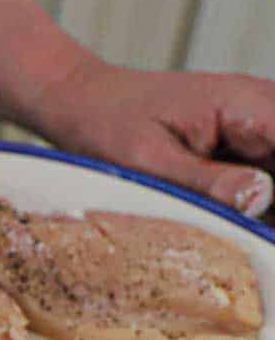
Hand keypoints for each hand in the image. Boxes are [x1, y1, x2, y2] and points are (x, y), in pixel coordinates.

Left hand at [29, 57, 274, 218]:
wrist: (83, 103)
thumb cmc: (108, 126)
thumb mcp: (150, 161)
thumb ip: (207, 181)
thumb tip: (261, 198)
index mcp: (244, 104)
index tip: (270, 217)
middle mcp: (260, 106)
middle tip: (258, 236)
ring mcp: (254, 122)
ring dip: (269, 201)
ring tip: (250, 234)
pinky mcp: (241, 140)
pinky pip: (268, 169)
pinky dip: (259, 198)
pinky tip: (245, 223)